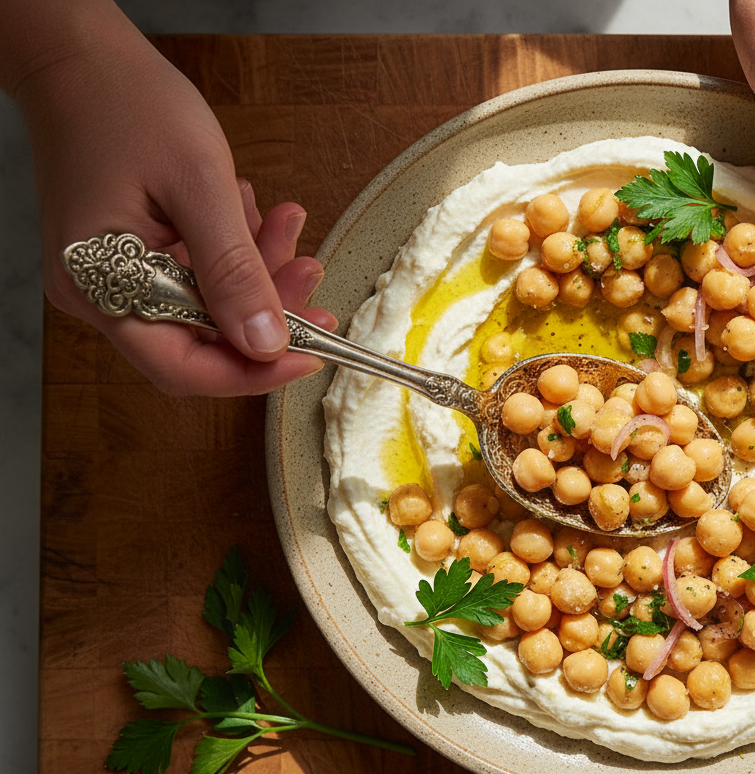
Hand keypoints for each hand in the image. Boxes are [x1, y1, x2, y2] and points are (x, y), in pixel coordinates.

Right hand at [6, 0, 335, 394]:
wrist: (82, 58)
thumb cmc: (127, 104)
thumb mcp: (198, 186)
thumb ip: (234, 271)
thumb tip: (266, 343)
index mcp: (101, 285)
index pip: (181, 367)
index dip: (250, 372)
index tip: (310, 356)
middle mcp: (99, 292)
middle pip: (198, 339)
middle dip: (263, 311)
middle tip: (308, 275)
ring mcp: (113, 275)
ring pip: (204, 305)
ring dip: (255, 273)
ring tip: (286, 226)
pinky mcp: (130, 255)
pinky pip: (193, 275)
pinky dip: (232, 252)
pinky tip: (253, 216)